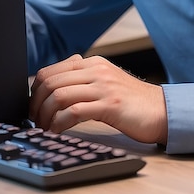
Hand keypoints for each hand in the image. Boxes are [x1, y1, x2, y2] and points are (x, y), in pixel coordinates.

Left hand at [29, 54, 167, 144]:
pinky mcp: (110, 104)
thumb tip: (55, 81)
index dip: (34, 92)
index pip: (50, 71)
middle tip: (36, 121)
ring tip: (46, 128)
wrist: (161, 109)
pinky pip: (74, 111)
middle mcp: (97, 70)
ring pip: (59, 95)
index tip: (33, 108)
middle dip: (36, 105)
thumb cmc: (132, 100)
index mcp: (93, 63)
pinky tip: (58, 130)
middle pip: (50, 82)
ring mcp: (103, 86)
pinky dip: (59, 123)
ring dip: (45, 116)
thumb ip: (84, 77)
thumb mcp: (106, 80)